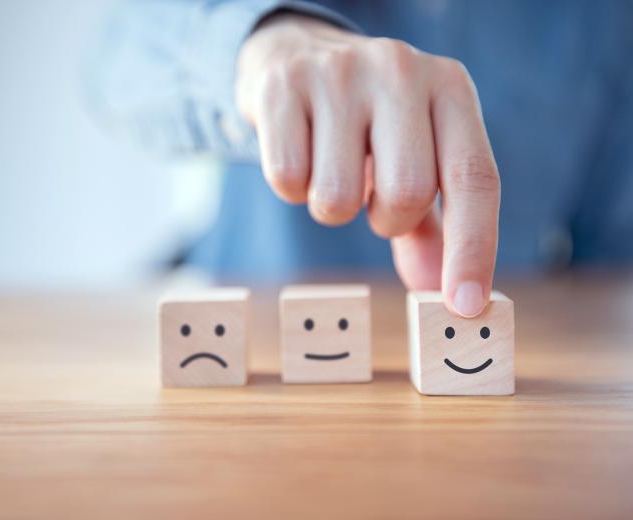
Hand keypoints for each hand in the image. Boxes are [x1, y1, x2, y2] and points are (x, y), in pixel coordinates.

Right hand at [236, 14, 499, 316]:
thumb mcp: (413, 157)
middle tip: (371, 198)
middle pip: (406, 193)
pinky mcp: (283, 86)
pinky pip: (287, 180)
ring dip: (333, 206)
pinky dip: (292, 188)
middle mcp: (400, 71)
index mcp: (450, 89)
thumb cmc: (366, 122)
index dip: (473, 248)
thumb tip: (437, 292)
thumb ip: (429, 225)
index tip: (463, 307)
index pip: (473, 179)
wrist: (297, 54)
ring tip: (332, 168)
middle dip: (384, 220)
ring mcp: (339, 74)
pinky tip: (299, 153)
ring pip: (338, 196)